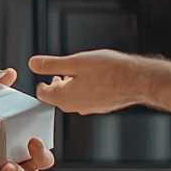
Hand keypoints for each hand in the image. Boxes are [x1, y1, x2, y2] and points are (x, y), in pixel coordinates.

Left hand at [28, 49, 165, 113]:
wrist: (137, 80)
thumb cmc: (109, 70)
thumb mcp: (76, 62)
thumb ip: (52, 64)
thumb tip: (33, 64)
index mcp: (65, 97)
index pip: (43, 94)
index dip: (42, 82)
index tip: (46, 74)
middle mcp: (76, 106)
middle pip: (57, 98)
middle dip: (57, 84)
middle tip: (60, 72)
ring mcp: (89, 108)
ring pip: (73, 98)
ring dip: (71, 86)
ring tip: (78, 72)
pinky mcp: (101, 106)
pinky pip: (86, 99)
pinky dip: (85, 89)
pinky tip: (94, 78)